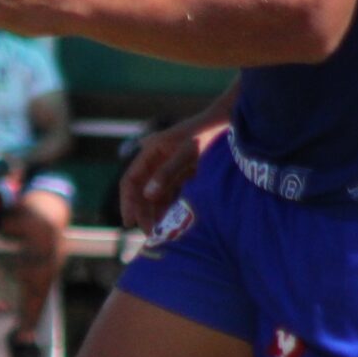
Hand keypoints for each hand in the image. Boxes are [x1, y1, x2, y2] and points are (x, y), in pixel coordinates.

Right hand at [119, 117, 219, 231]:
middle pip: (141, 191)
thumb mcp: (187, 152)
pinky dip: (169, 207)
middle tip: (150, 234)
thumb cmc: (208, 133)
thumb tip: (147, 195)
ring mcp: (170, 167)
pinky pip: (170, 194)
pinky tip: (171, 222)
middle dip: (143, 212)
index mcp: (151, 151)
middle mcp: (157, 160)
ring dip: (155, 212)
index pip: (131, 180)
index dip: (128, 202)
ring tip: (160, 232)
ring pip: (155, 195)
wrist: (230, 122)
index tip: (130, 222)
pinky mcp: (183, 173)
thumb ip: (167, 173)